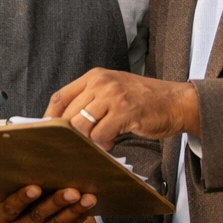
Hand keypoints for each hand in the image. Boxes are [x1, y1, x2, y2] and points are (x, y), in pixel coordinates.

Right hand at [0, 185, 98, 222]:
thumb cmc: (27, 206)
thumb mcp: (13, 203)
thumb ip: (3, 200)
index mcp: (0, 221)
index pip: (9, 209)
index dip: (22, 199)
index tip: (35, 188)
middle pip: (36, 217)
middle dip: (55, 202)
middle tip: (71, 191)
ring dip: (73, 210)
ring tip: (87, 197)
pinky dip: (79, 218)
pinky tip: (87, 207)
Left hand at [47, 68, 199, 149]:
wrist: (177, 102)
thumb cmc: (144, 100)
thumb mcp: (113, 91)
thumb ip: (90, 101)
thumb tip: (65, 124)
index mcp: (94, 76)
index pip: (60, 96)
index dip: (49, 117)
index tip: (46, 132)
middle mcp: (101, 83)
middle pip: (68, 113)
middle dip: (68, 133)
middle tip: (75, 145)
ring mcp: (113, 96)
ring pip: (82, 125)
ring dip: (87, 140)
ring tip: (100, 142)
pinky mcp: (125, 112)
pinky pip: (101, 134)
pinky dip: (102, 144)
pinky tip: (111, 143)